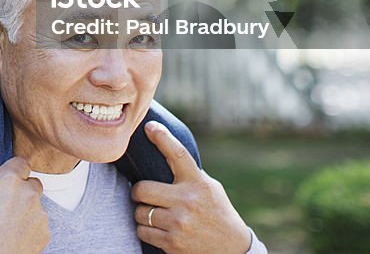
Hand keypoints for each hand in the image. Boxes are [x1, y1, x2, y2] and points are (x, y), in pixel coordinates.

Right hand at [0, 157, 49, 253]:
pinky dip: (29, 228)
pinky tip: (12, 235)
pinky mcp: (43, 234)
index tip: (4, 180)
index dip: (12, 170)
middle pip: (31, 182)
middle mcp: (28, 193)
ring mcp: (39, 215)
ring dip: (24, 209)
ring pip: (36, 205)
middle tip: (2, 203)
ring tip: (5, 223)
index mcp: (8, 180)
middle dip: (20, 189)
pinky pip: (39, 225)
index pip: (20, 162)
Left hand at [130, 121, 251, 253]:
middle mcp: (187, 201)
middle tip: (141, 193)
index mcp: (198, 183)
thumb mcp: (209, 188)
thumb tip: (163, 148)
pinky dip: (146, 230)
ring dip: (142, 213)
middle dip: (137, 192)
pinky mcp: (172, 243)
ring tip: (154, 213)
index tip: (149, 127)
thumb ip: (189, 174)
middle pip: (142, 188)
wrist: (231, 250)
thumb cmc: (217, 212)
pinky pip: (143, 231)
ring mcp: (179, 223)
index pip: (178, 154)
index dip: (162, 137)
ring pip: (140, 212)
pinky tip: (158, 229)